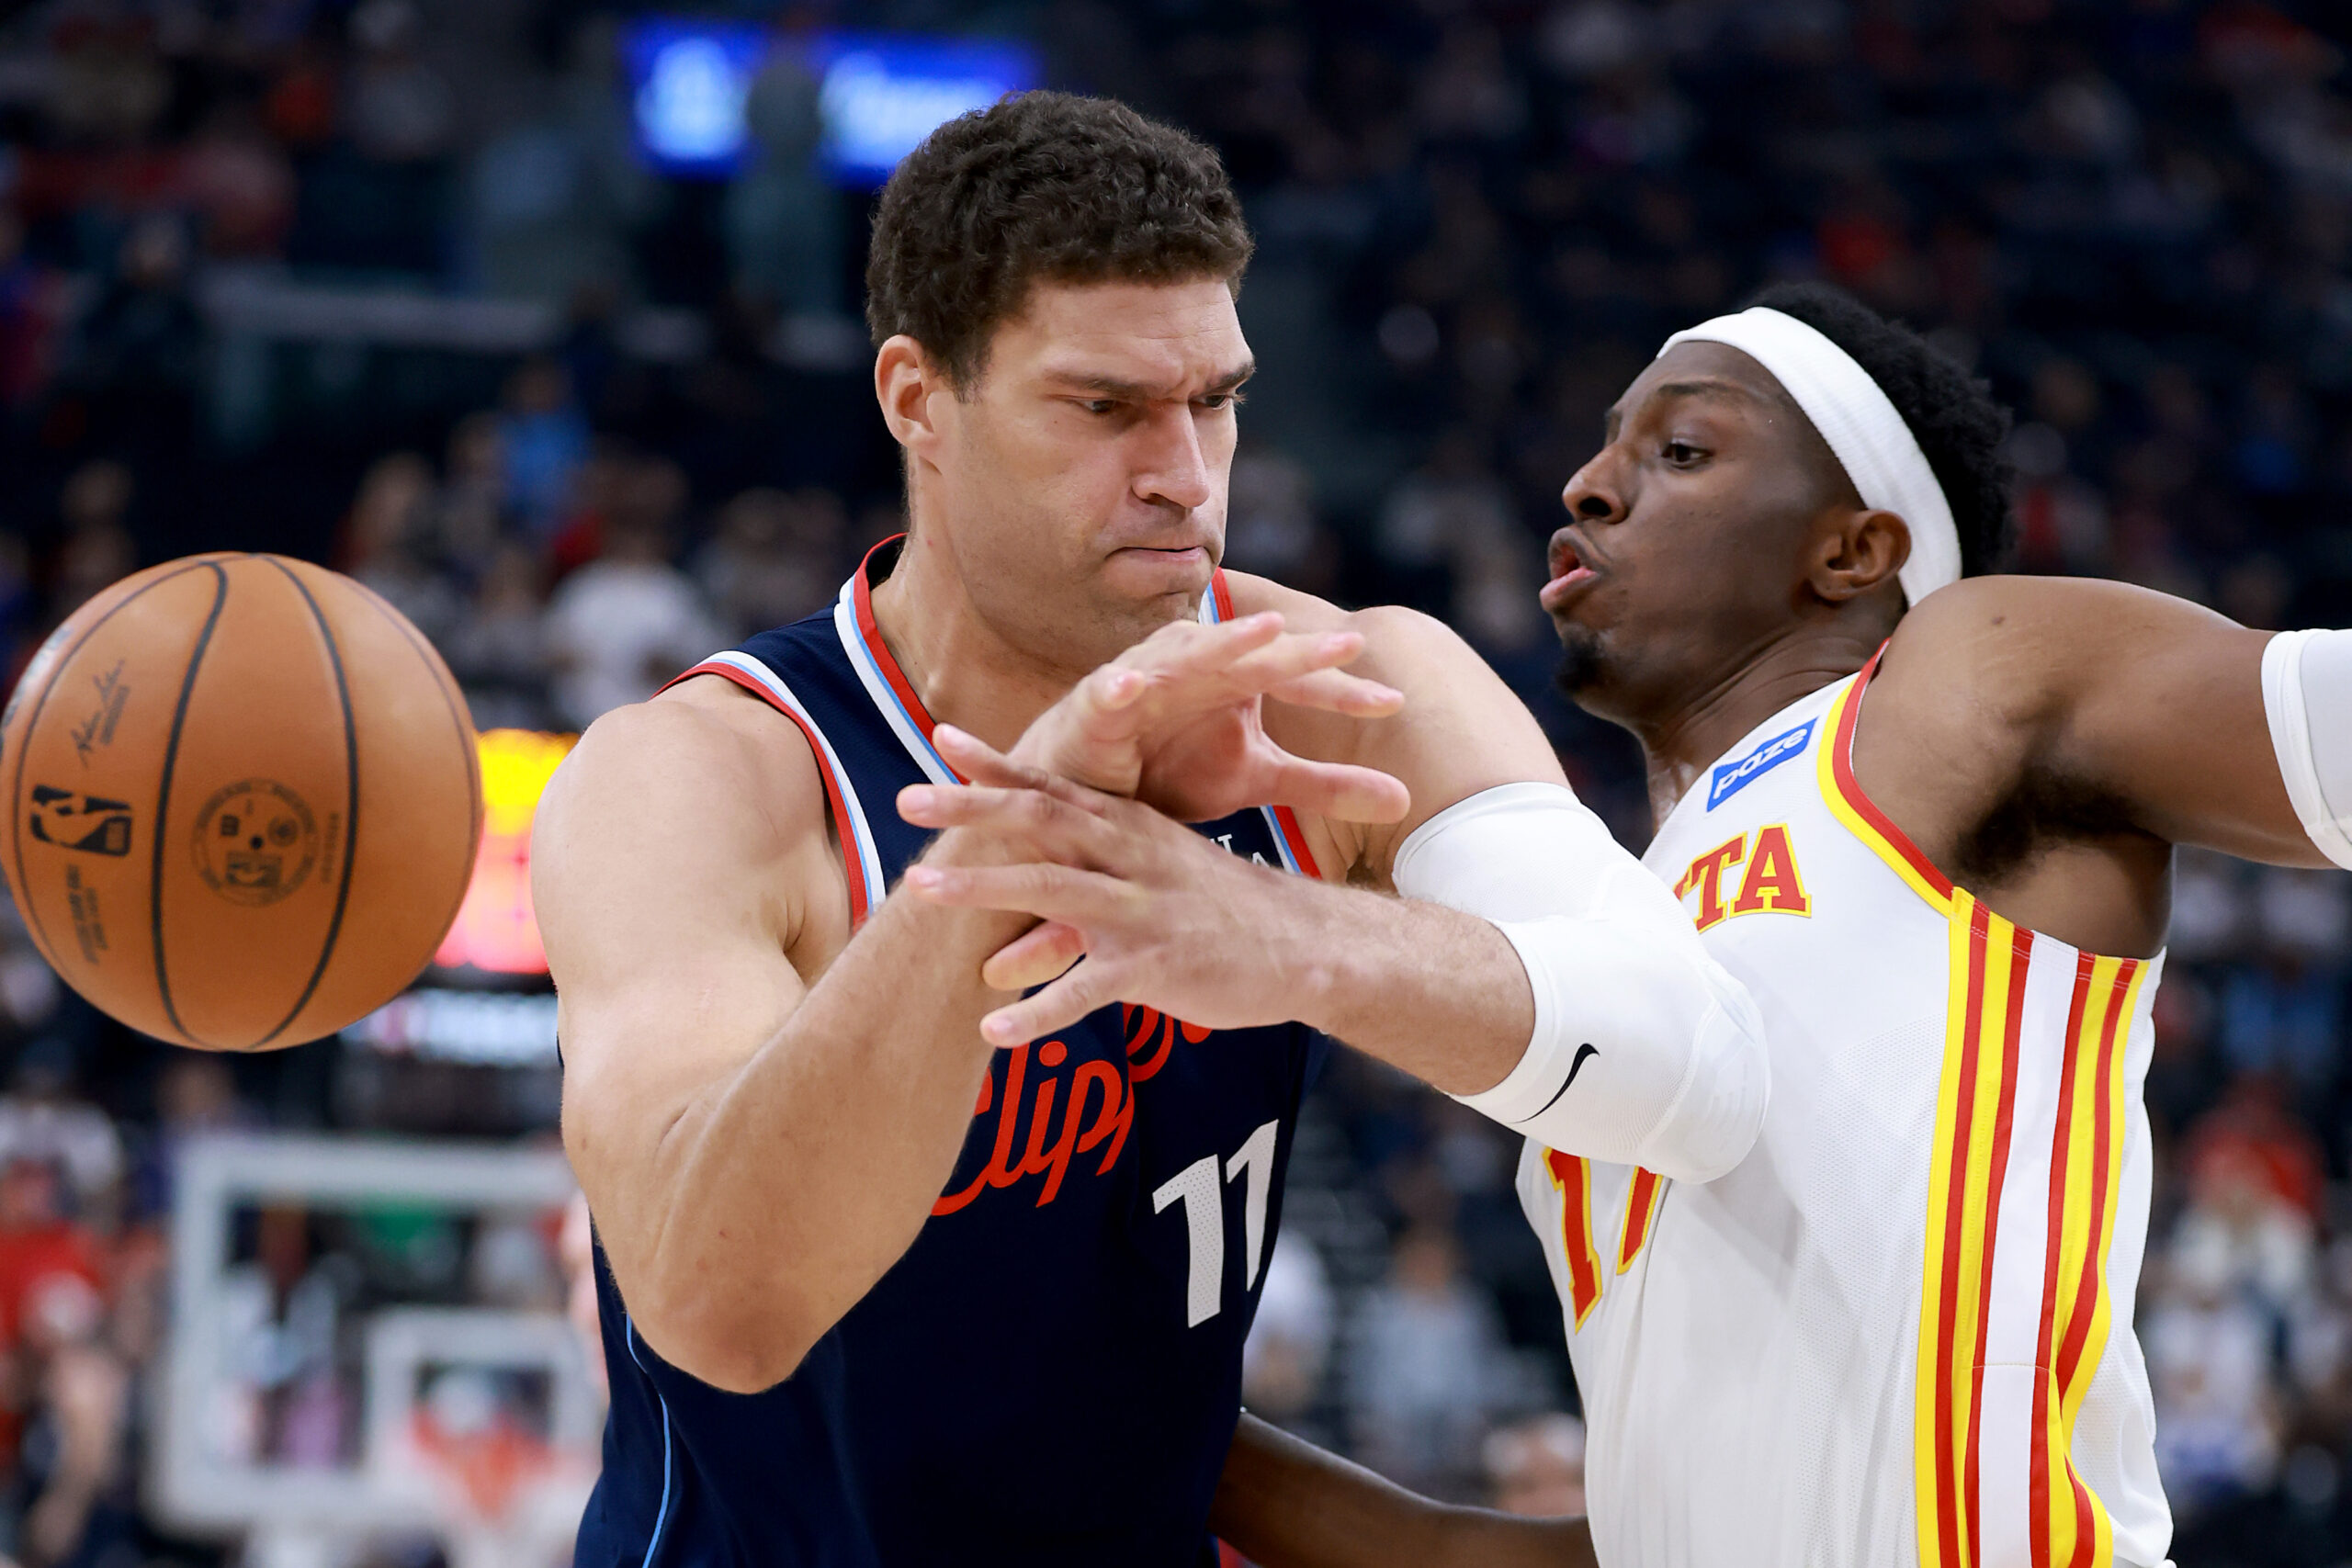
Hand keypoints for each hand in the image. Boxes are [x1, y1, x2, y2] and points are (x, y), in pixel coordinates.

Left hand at [897, 742, 1333, 1044]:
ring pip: (1054, 890)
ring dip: (985, 891)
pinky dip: (1038, 1013)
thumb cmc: (1221, 910)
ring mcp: (1142, 909)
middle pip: (1042, 821)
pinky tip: (991, 1030)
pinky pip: (1087, 991)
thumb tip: (1020, 898)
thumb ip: (1093, 873)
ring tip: (921, 896)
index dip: (997, 764)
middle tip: (906, 798)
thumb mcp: (1159, 869)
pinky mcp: (1156, 966)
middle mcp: (1131, 856)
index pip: (1054, 786)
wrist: (1305, 948)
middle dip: (972, 810)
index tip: (942, 737)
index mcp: (1130, 827)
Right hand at [991, 611, 1408, 824]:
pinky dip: (1119, 685)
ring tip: (1264, 631)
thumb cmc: (1172, 770)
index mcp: (1236, 681)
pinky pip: (1108, 691)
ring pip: (1187, 654)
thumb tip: (1406, 800)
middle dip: (1298, 649)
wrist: (1092, 792)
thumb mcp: (1255, 780)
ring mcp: (1145, 680)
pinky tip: (1133, 684)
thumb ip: (1323, 784)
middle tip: (1349, 644)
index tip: (1393, 704)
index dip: (1340, 690)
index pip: (1296, 678)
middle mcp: (1196, 667)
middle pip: (1253, 654)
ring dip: (1222, 641)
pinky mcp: (1096, 706)